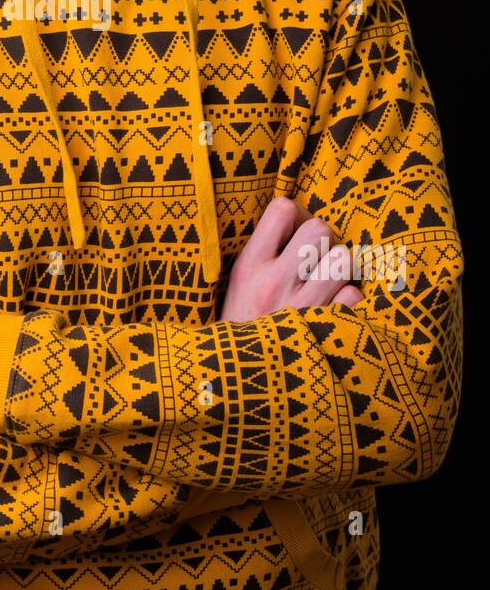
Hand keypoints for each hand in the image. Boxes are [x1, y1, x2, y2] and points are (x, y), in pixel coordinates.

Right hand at [221, 195, 362, 323]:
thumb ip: (263, 252)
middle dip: (323, 238)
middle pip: (320, 228)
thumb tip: (298, 218)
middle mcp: (273, 283)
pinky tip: (332, 310)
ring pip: (344, 258)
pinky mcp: (323, 331)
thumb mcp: (237, 284)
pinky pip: (353, 294)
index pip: (282, 209)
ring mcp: (301, 308)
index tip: (295, 231)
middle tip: (315, 257)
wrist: (239, 380)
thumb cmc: (242, 325)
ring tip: (326, 281)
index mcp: (248, 266)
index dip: (297, 213)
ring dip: (339, 267)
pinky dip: (348, 301)